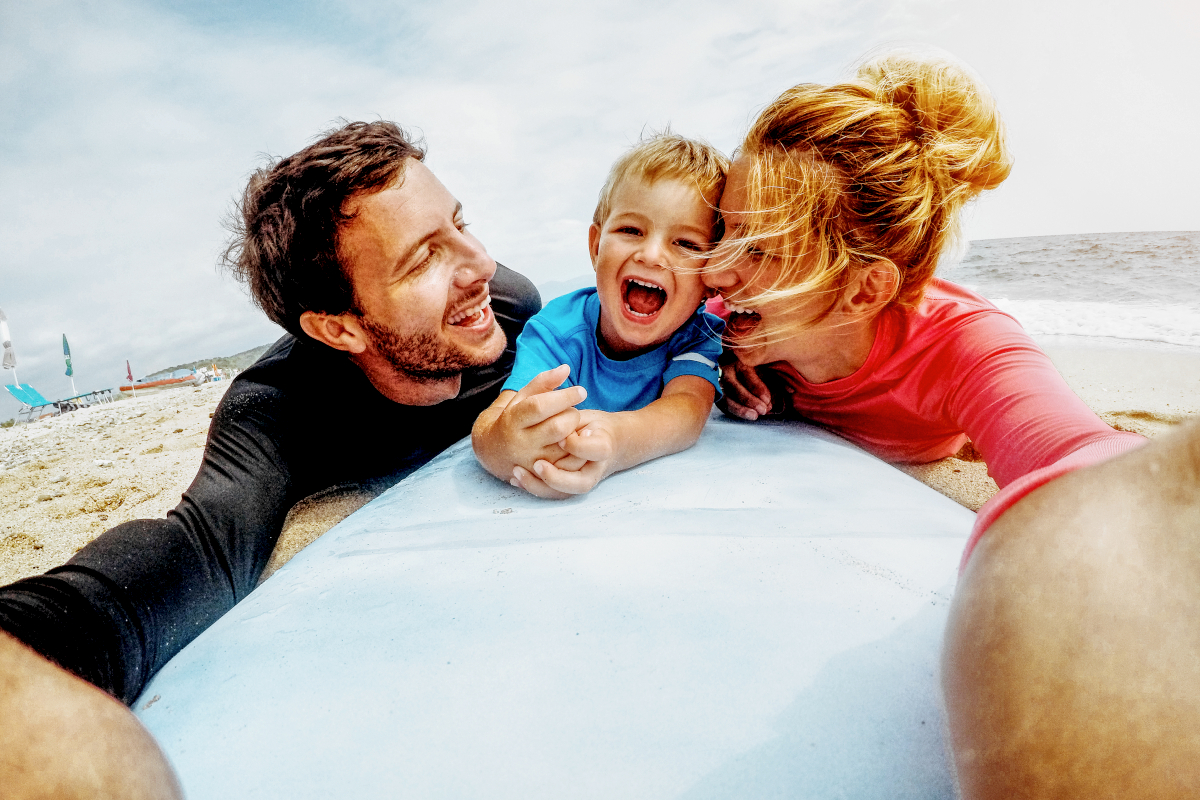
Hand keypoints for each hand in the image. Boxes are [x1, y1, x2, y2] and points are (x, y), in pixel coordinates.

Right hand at [471, 365, 586, 482]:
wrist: (494, 452)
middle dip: (572, 414)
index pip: (540, 406)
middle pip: (557, 427)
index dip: (564, 397)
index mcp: (513, 420)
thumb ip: (543, 382)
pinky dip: (577, 450)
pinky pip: (568, 463)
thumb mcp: (521, 398)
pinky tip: (577, 439)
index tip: (581, 391)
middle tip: (573, 410)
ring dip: (577, 432)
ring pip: (565, 447)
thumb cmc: (513, 418)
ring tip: (574, 425)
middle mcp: (521, 443)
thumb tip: (566, 368)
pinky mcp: (543, 475)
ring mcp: (532, 461)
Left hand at [511, 411, 614, 497]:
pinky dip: (532, 487)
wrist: (603, 443)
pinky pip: (551, 493)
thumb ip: (575, 422)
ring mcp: (581, 481)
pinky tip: (515, 480)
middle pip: (580, 483)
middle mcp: (595, 469)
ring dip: (539, 486)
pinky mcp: (567, 486)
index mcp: (604, 446)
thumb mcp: (588, 418)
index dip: (579, 446)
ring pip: (564, 493)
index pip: (597, 450)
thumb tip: (564, 437)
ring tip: (517, 472)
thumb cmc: (593, 426)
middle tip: (536, 464)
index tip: (562, 438)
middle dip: (556, 477)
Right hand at [717, 357, 773, 419]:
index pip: (744, 372)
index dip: (756, 387)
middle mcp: (725, 368)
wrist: (745, 362)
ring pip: (725, 397)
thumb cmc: (757, 365)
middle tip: (762, 410)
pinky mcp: (717, 392)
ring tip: (754, 416)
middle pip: (732, 385)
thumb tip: (768, 403)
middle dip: (748, 399)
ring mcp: (718, 381)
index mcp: (738, 357)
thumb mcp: (763, 366)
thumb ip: (767, 381)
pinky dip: (735, 411)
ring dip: (740, 409)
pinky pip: (723, 404)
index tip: (767, 399)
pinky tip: (746, 415)